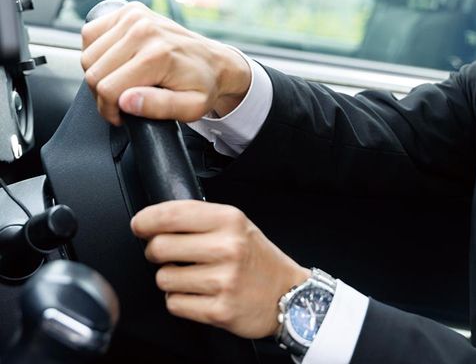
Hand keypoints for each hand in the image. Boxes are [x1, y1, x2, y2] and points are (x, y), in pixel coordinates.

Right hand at [80, 1, 250, 124]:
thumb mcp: (191, 107)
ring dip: (99, 73)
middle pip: (94, 72)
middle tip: (124, 100)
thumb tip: (126, 101)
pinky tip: (117, 60)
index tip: (122, 115)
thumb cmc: (203, 85)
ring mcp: (135, 17)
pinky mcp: (129, 11)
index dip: (110, 110)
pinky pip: (90, 34)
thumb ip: (158, 107)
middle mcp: (144, 31)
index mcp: (158, 55)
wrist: (214, 61)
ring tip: (122, 80)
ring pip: (88, 55)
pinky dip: (96, 51)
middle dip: (103, 94)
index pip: (108, 89)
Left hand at [130, 200, 309, 338]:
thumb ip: (200, 218)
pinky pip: (174, 304)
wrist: (287, 294)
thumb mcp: (237, 225)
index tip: (139, 225)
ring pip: (163, 278)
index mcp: (230, 220)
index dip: (146, 220)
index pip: (171, 214)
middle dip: (156, 252)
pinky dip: (180, 301)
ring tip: (192, 277)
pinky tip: (199, 294)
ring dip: (170, 279)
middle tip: (168, 255)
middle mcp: (227, 247)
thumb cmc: (256, 258)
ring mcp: (223, 280)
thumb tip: (152, 221)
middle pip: (159, 247)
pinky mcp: (219, 309)